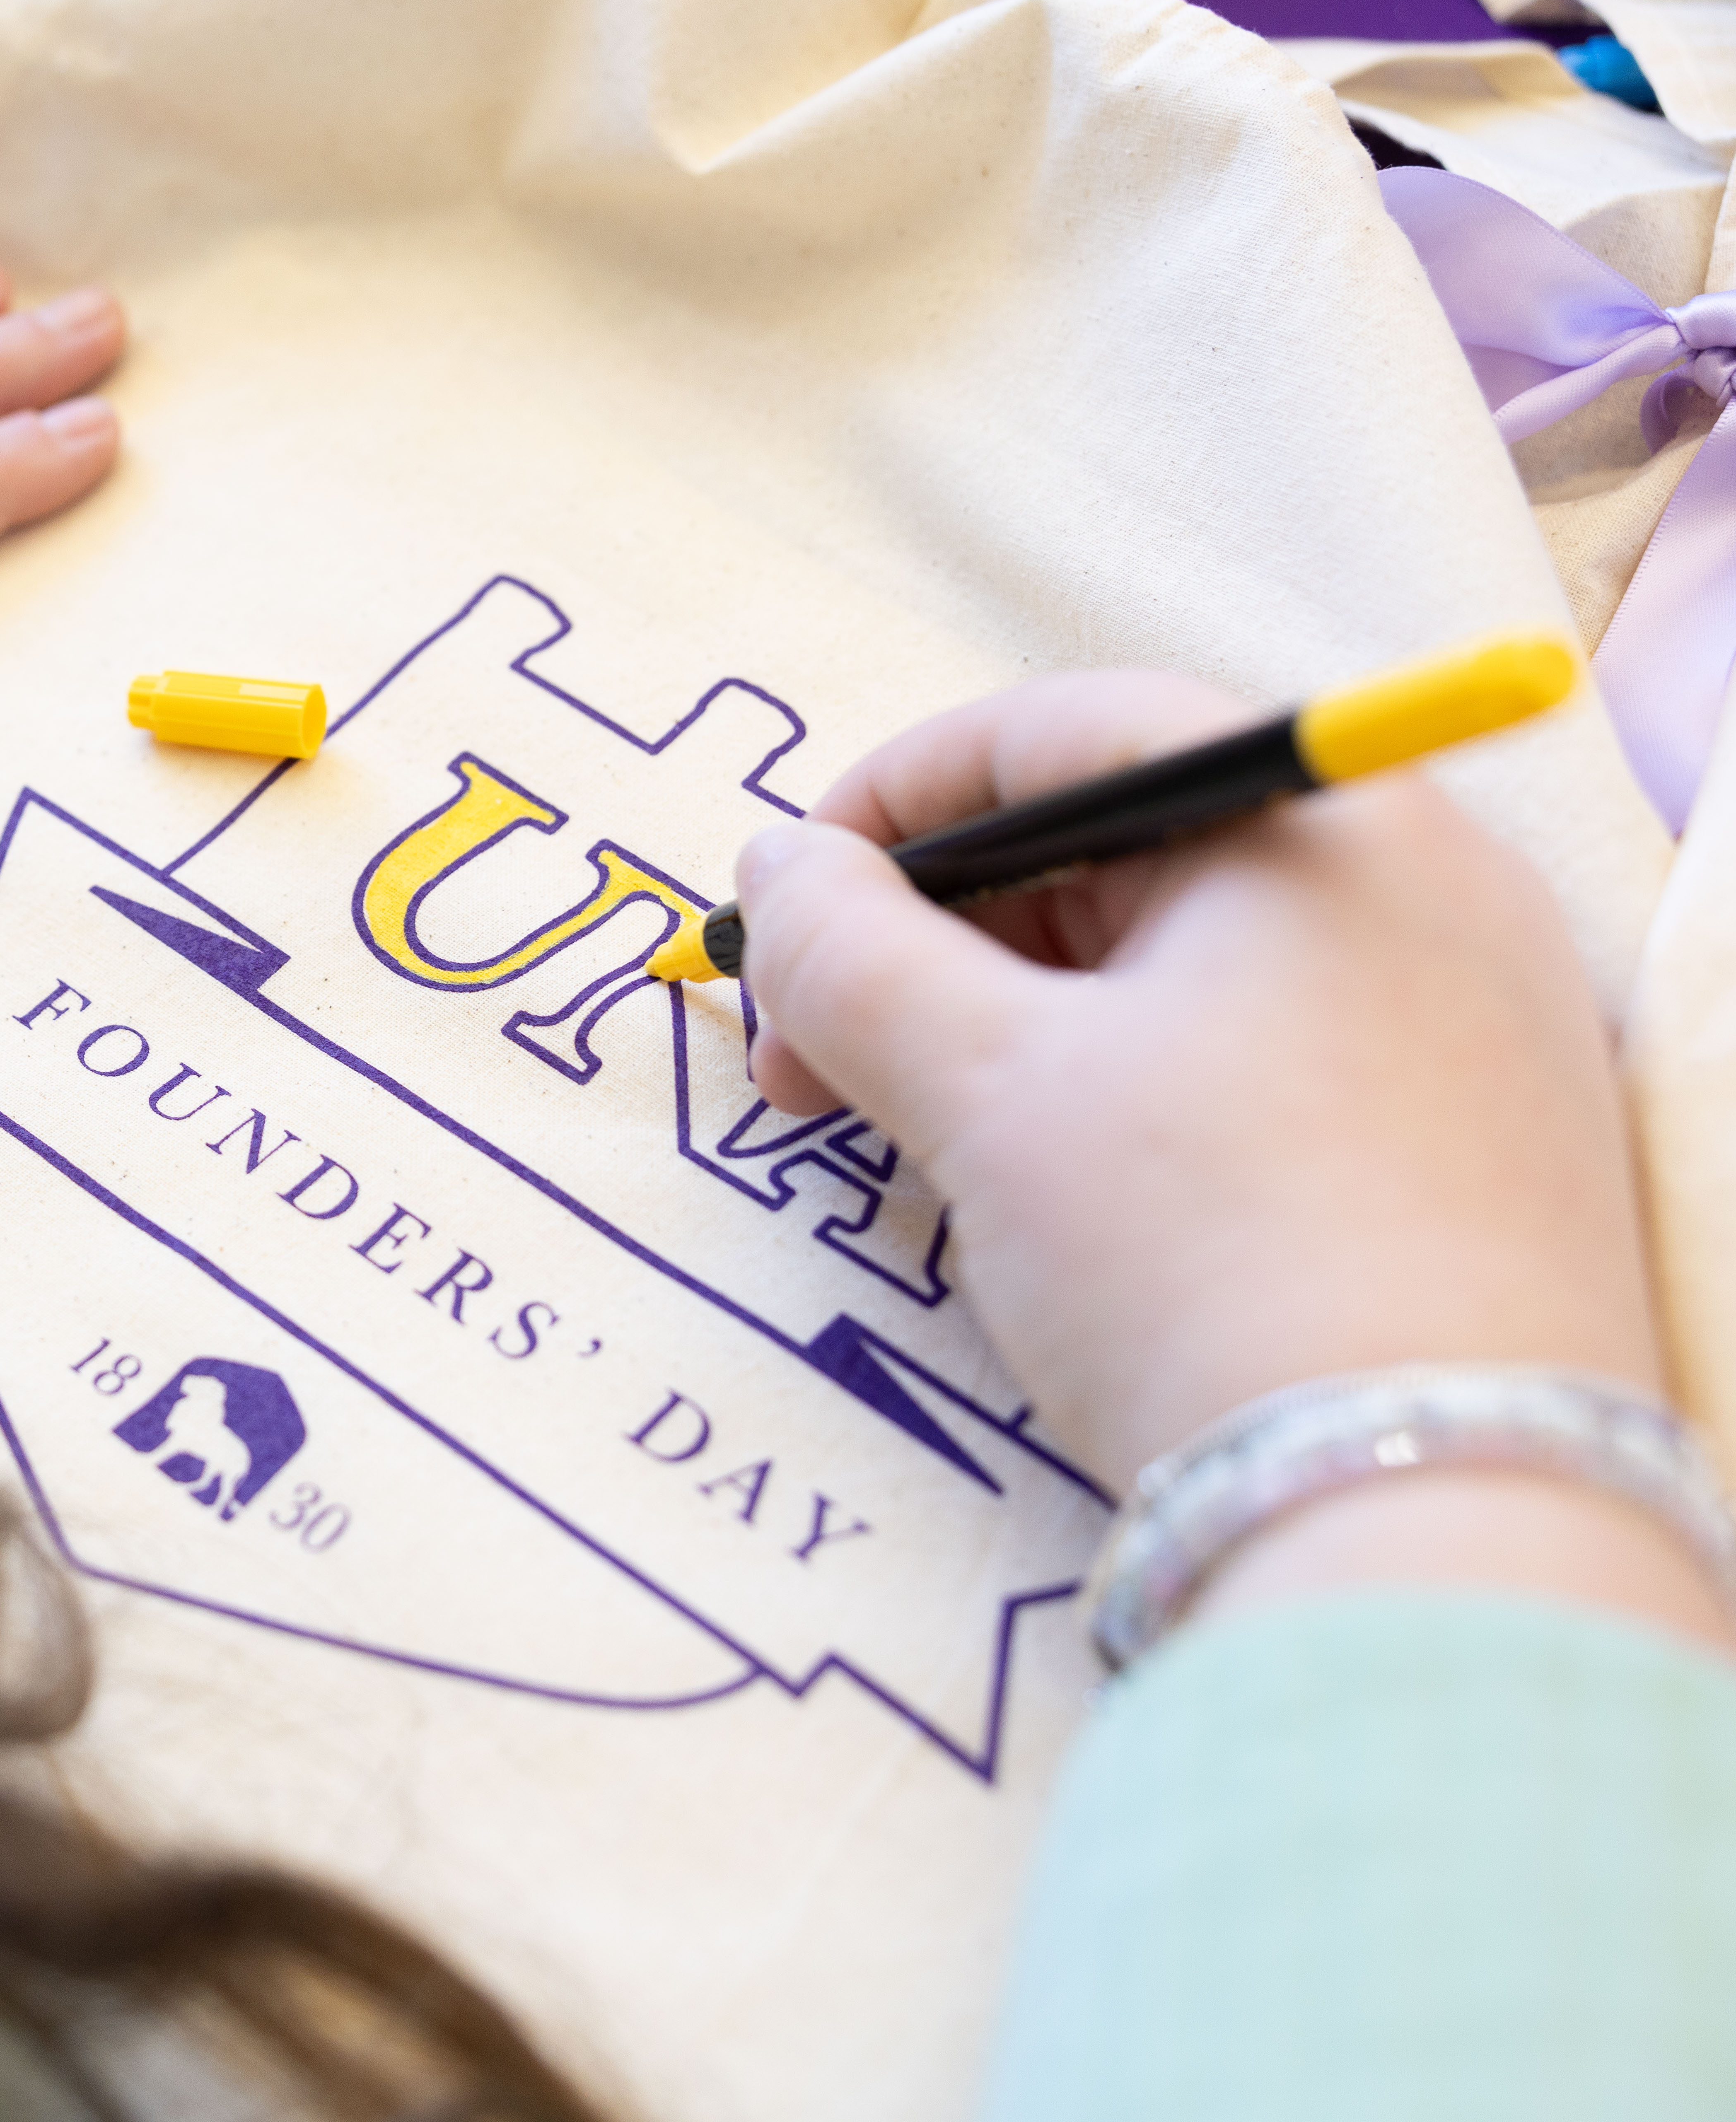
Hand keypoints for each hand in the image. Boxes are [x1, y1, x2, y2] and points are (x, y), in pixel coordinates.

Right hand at [736, 672, 1727, 1647]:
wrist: (1435, 1524)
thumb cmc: (1201, 1258)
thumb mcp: (984, 1088)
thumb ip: (849, 952)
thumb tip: (779, 867)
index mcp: (1326, 821)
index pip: (1067, 732)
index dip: (894, 803)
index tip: (789, 910)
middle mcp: (1429, 888)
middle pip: (1125, 850)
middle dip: (940, 942)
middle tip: (818, 1065)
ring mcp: (1472, 1022)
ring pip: (1186, 967)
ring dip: (1020, 1030)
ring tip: (920, 1146)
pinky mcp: (1477, 1147)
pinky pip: (1265, 1062)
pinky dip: (1131, 1097)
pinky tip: (1057, 1200)